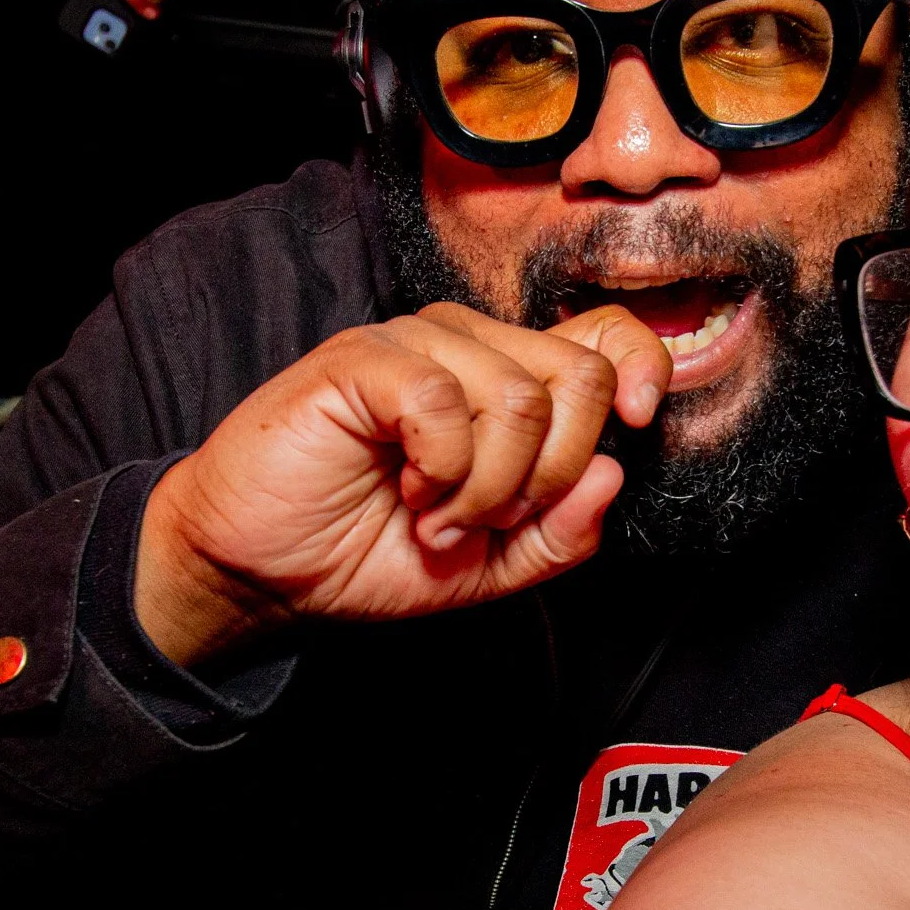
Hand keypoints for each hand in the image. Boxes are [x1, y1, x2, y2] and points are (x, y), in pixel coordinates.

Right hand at [135, 303, 673, 666]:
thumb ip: (561, 535)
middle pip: (579, 378)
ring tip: (434, 515)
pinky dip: (440, 470)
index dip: (641, 369)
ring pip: (519, 398)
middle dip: (551, 474)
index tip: (638, 424)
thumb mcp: (491, 567)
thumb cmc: (367, 552)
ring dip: (486, 488)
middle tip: (489, 518)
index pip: (605, 338)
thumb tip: (613, 477)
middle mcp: (469, 348)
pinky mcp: (363, 359)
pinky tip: (408, 493)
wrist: (267, 571)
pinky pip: (445, 402)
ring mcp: (414, 346)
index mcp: (508, 380)